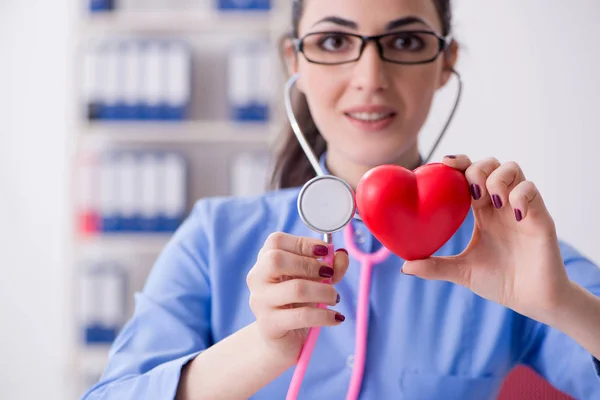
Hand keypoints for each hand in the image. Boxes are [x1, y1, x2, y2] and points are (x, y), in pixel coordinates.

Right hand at [246, 232, 348, 361]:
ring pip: (296, 288)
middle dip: (310, 265)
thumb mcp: (316, 281)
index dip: (303, 243)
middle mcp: (257, 278)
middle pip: (277, 260)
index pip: (276, 241)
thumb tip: (342, 255)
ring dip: (324, 291)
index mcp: (265, 261)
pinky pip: (302, 316)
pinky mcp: (269, 325)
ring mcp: (260, 302)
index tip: (325, 252)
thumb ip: (330, 266)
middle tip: (329, 276)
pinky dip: (325, 315)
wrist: (283, 340)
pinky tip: (336, 317)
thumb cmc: (298, 303)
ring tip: (335, 297)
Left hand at [402, 155, 572, 323]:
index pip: (470, 177)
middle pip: (491, 165)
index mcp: (482, 212)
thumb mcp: (462, 272)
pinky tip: (514, 213)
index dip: (459, 164)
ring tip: (491, 199)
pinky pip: (532, 191)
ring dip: (497, 177)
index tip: (442, 163)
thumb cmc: (500, 282)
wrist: (533, 301)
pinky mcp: (541, 217)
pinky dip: (521, 194)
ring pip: (513, 169)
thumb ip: (435, 267)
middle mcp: (501, 205)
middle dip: (477, 167)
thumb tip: (404, 267)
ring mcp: (522, 208)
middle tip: (468, 184)